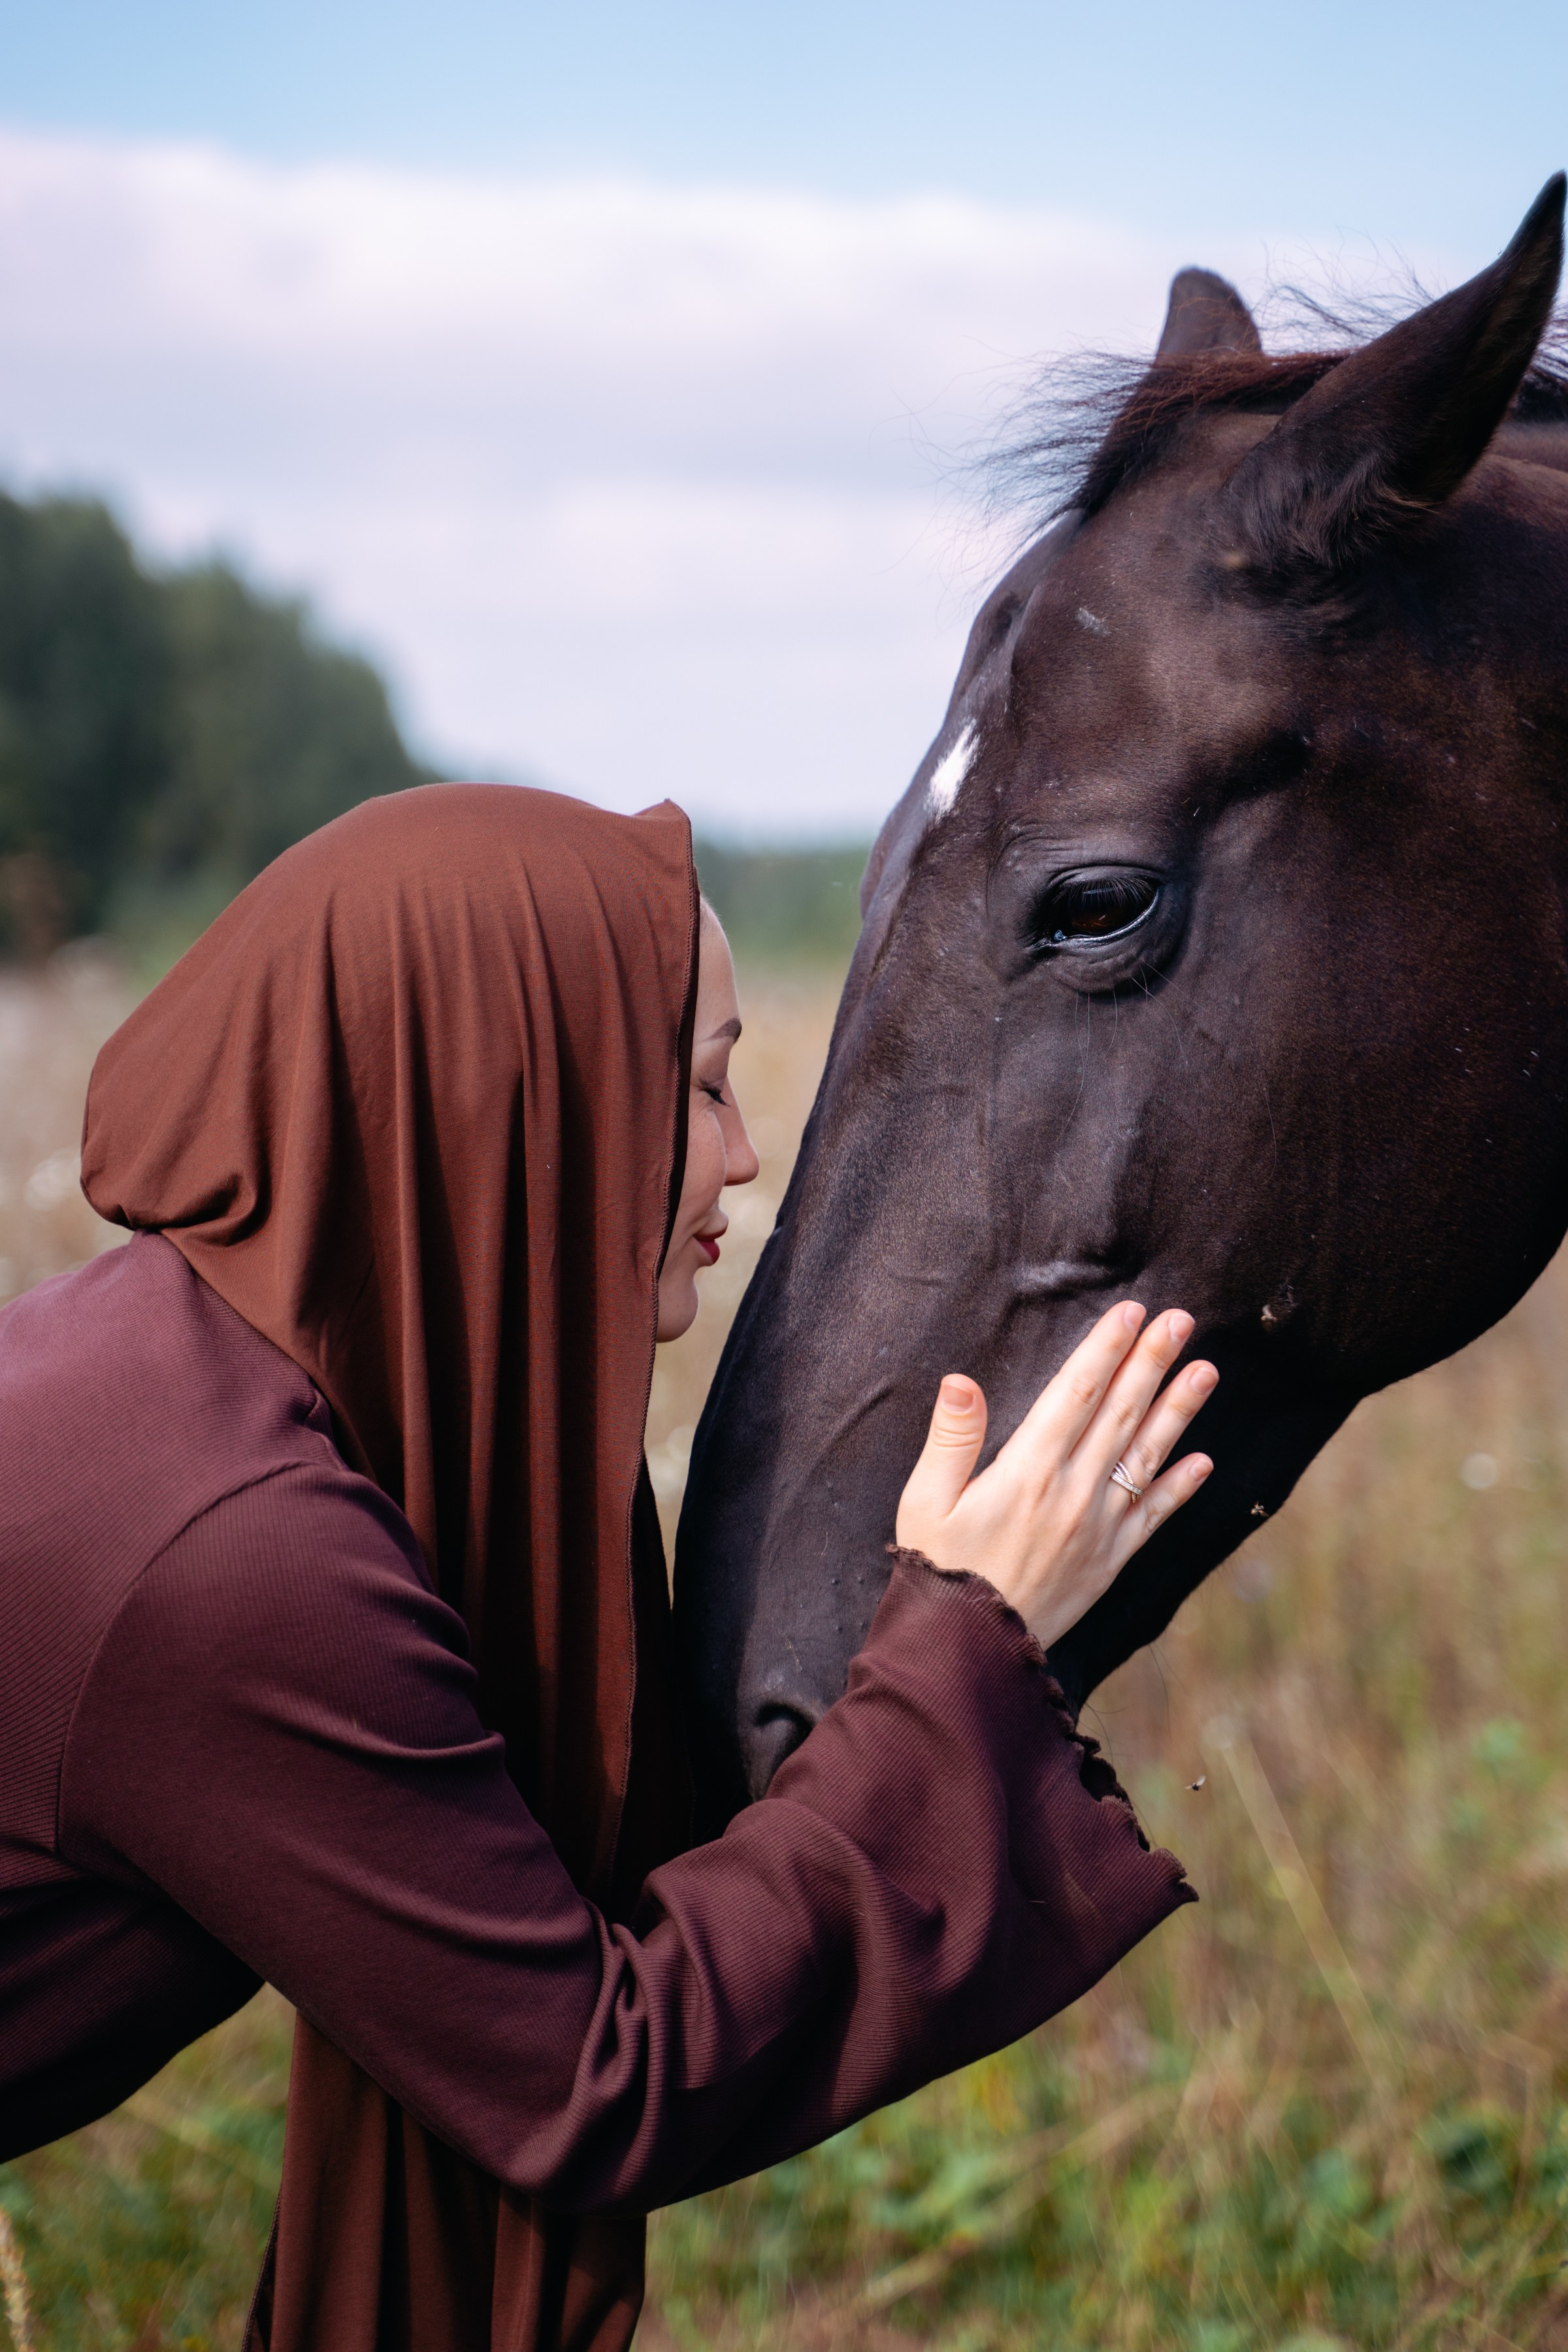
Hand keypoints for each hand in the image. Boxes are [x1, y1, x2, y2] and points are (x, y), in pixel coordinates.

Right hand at [894, 1304, 1216, 1651]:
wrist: (969, 1651)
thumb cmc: (939, 1569)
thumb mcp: (925, 1501)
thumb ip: (951, 1438)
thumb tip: (962, 1380)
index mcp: (1027, 1471)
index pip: (1076, 1394)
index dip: (1105, 1349)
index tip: (1130, 1312)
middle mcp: (1073, 1493)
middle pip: (1120, 1414)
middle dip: (1151, 1362)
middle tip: (1181, 1321)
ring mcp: (1098, 1528)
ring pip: (1146, 1457)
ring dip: (1178, 1411)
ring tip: (1206, 1371)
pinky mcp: (1109, 1561)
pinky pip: (1153, 1517)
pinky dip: (1179, 1488)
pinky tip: (1203, 1462)